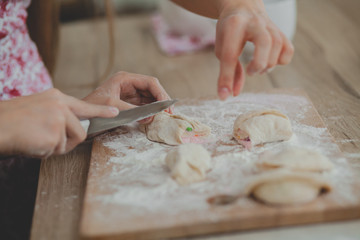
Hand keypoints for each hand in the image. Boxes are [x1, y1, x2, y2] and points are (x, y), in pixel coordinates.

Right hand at [0, 88, 118, 156]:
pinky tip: (31, 143)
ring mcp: (59, 118)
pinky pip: (57, 150)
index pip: (85, 105)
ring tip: (35, 139)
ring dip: (55, 147)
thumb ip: (55, 114)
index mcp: (56, 97)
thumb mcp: (36, 107)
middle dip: (68, 140)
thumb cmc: (10, 120)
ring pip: (69, 142)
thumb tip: (68, 128)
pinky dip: (44, 152)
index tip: (115, 112)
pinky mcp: (55, 133)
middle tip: (46, 139)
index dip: (101, 111)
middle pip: (81, 130)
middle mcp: (61, 105)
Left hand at [83, 71, 171, 123]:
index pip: (149, 82)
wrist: (80, 117)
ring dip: (157, 106)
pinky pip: (144, 106)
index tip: (166, 106)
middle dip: (161, 100)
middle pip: (152, 89)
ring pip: (150, 98)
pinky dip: (151, 111)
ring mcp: (129, 94)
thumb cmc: (91, 109)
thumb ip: (132, 111)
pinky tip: (155, 118)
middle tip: (169, 113)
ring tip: (164, 117)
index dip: (160, 93)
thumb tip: (151, 117)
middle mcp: (129, 84)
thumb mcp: (112, 108)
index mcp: (125, 79)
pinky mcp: (129, 103)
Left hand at [215, 0, 293, 98]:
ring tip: (256, 68)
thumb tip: (231, 94)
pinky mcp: (280, 32)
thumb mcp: (222, 47)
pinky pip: (288, 49)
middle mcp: (254, 23)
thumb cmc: (229, 31)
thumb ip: (227, 71)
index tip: (223, 95)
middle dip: (258, 64)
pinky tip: (270, 62)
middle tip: (251, 72)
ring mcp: (270, 26)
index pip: (230, 55)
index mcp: (234, 25)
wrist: (243, 6)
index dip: (226, 78)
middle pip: (266, 43)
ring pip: (278, 46)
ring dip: (268, 65)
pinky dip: (281, 61)